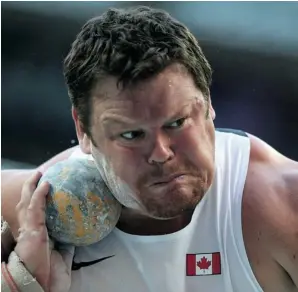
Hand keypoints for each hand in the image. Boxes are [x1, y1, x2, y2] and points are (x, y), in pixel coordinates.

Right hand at [14, 171, 73, 291]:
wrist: (41, 287)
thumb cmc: (49, 276)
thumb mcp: (62, 256)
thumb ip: (67, 245)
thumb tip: (77, 235)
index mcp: (33, 235)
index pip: (32, 213)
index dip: (34, 201)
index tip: (43, 190)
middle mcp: (27, 229)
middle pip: (25, 204)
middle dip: (29, 189)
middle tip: (38, 176)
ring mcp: (28, 229)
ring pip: (27, 201)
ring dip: (32, 186)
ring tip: (39, 174)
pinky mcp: (32, 229)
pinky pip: (36, 207)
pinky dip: (39, 194)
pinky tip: (46, 183)